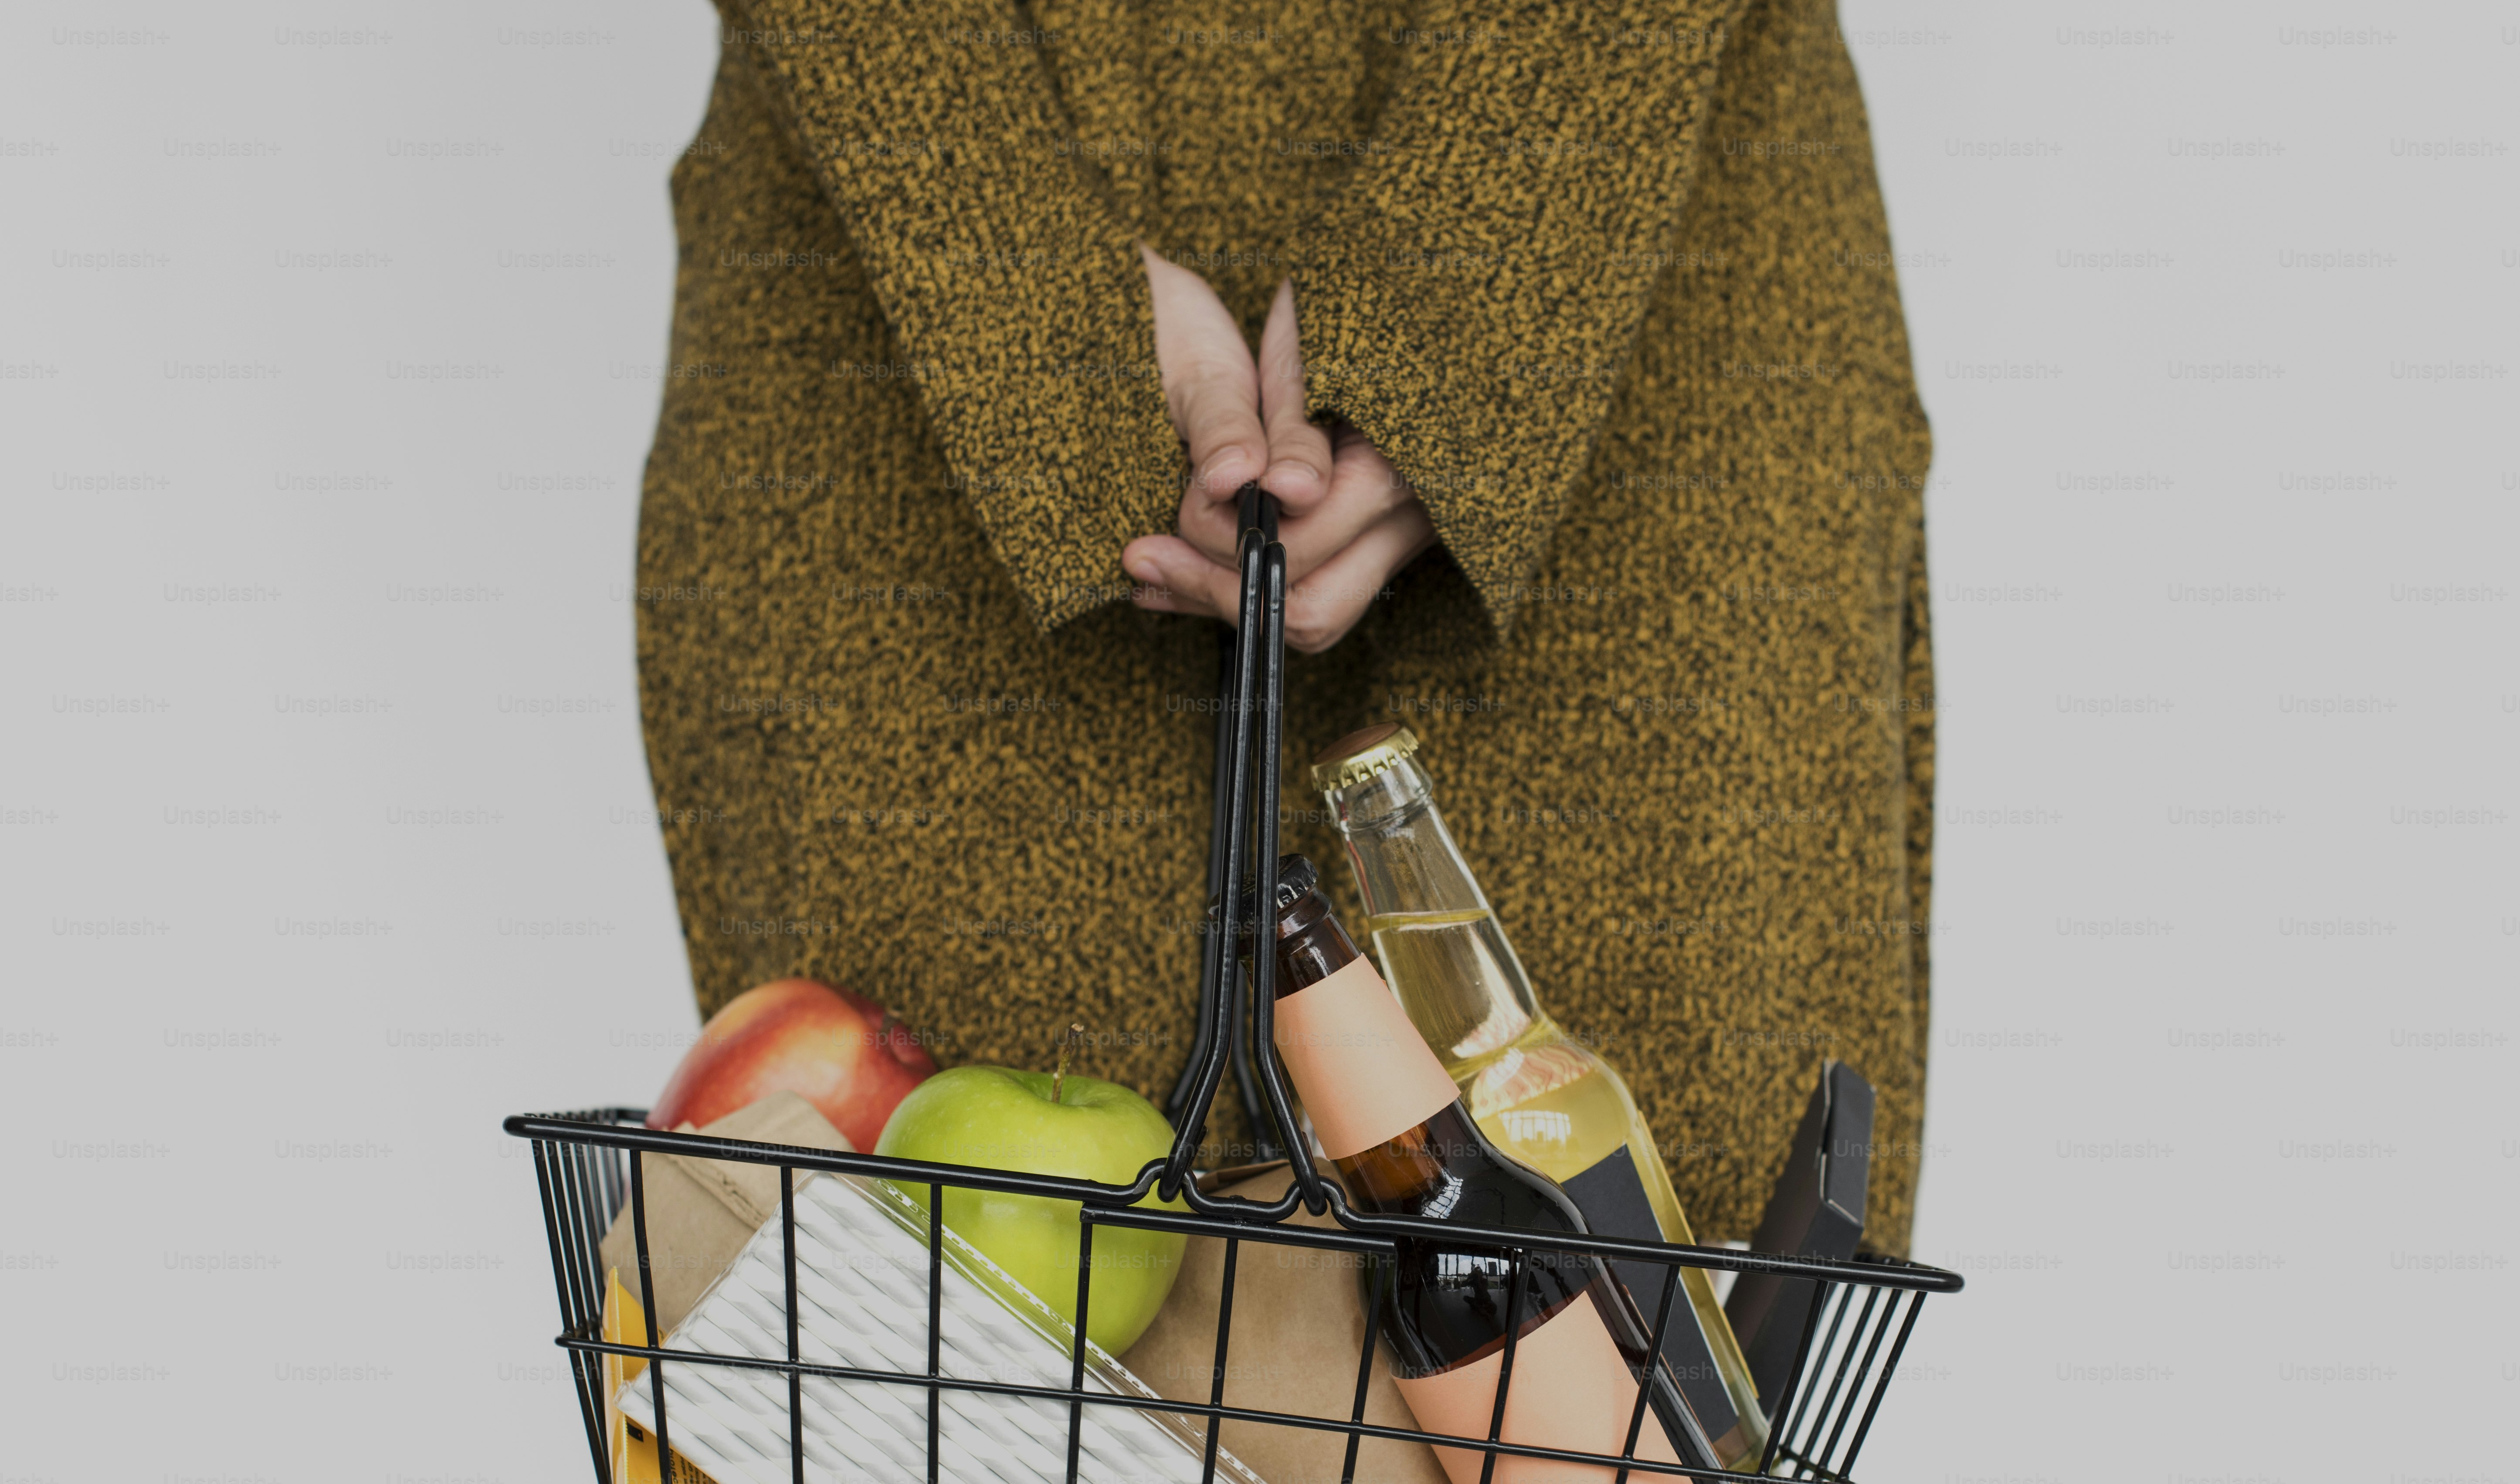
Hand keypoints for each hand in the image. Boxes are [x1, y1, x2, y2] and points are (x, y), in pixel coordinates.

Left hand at [1126, 255, 1434, 653]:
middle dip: (1222, 588)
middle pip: (1316, 609)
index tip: (1163, 524)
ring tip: (1151, 566)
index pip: (1307, 548)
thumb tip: (1261, 486)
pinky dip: (1241, 587)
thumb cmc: (1330, 312)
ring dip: (1225, 596)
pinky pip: (1310, 593)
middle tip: (1146, 557)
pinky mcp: (1367, 546)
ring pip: (1313, 615)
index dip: (1226, 546)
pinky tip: (1176, 572)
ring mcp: (1393, 540)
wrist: (1374, 303)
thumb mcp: (1295, 353)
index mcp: (1398, 467)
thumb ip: (1275, 425)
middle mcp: (1410, 519)